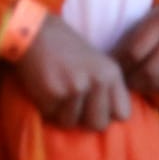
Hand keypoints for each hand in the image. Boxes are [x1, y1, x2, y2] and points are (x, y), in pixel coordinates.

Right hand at [13, 15, 131, 129]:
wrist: (35, 35)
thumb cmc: (66, 52)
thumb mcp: (98, 65)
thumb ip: (108, 90)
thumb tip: (114, 120)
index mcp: (112, 73)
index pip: (123, 114)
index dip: (108, 115)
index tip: (96, 107)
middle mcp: (98, 81)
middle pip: (98, 124)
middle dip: (84, 119)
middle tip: (73, 102)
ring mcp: (76, 88)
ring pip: (72, 123)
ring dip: (62, 113)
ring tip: (57, 91)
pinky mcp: (54, 94)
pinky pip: (52, 116)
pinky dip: (46, 108)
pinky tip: (45, 89)